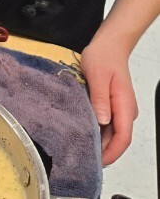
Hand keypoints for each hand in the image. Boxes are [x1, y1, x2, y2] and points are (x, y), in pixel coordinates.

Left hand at [81, 34, 137, 164]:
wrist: (109, 45)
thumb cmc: (103, 57)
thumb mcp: (97, 76)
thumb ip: (100, 99)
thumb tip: (102, 121)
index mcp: (124, 106)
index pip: (123, 137)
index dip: (112, 152)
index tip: (98, 162)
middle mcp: (125, 110)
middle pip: (119, 139)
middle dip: (105, 152)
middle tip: (85, 159)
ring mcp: (120, 108)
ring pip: (113, 132)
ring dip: (101, 142)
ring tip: (83, 149)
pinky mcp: (113, 104)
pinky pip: (108, 123)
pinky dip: (99, 131)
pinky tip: (86, 133)